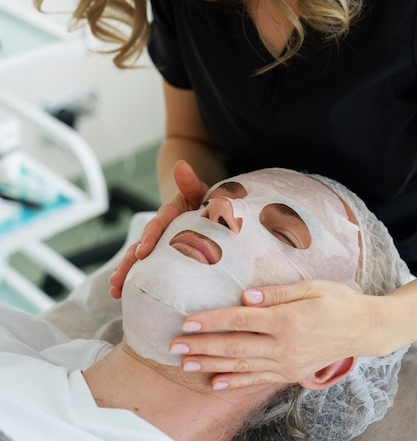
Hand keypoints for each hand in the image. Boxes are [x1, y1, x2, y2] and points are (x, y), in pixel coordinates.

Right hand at [109, 160, 207, 297]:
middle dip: (128, 263)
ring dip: (127, 273)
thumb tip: (181, 166)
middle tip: (116, 280)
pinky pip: (148, 267)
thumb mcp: (199, 190)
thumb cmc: (204, 199)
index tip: (142, 253)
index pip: (158, 225)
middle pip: (140, 245)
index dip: (149, 238)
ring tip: (115, 290)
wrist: (202, 205)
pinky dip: (136, 279)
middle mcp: (159, 229)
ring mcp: (158, 243)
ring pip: (139, 258)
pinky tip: (124, 295)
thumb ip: (190, 181)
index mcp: (170, 213)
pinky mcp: (162, 255)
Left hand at [169, 280, 380, 388]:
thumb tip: (246, 294)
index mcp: (286, 319)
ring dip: (211, 365)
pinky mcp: (290, 372)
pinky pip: (258, 379)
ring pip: (241, 366)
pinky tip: (216, 382)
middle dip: (202, 346)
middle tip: (175, 346)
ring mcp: (286, 363)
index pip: (240, 320)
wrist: (362, 328)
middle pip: (235, 346)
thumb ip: (277, 292)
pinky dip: (235, 382)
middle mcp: (284, 345)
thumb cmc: (336, 300)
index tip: (188, 320)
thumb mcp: (310, 287)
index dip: (212, 321)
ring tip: (186, 364)